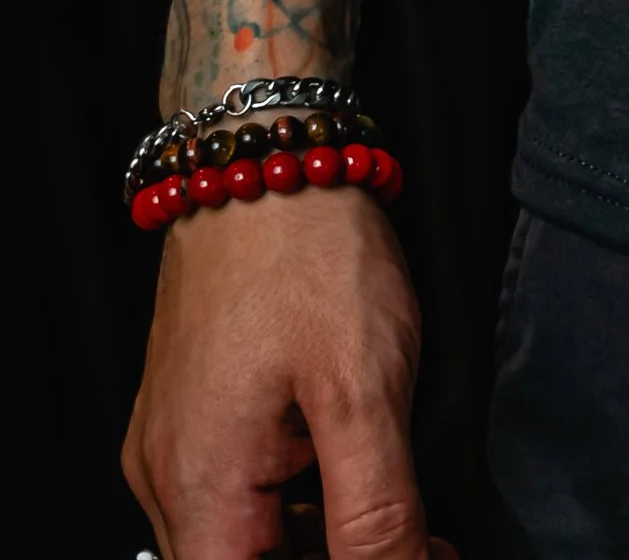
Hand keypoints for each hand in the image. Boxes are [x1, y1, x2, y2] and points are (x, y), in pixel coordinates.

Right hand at [123, 186, 454, 559]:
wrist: (268, 153)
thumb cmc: (306, 251)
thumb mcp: (363, 389)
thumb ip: (377, 509)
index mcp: (198, 490)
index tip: (406, 557)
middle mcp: (169, 477)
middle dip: (331, 556)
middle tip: (414, 538)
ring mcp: (176, 443)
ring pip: (244, 537)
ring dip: (320, 535)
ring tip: (395, 505)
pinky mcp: (194, 411)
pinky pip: (236, 489)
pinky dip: (298, 497)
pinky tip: (350, 465)